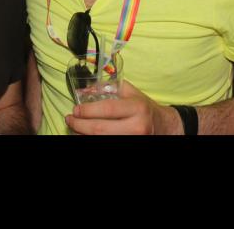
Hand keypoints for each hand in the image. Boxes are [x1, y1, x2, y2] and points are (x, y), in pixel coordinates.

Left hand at [65, 81, 181, 134]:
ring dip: (82, 135)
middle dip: (79, 125)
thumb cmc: (143, 106)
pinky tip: (84, 135)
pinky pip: (107, 145)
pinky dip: (91, 140)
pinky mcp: (130, 147)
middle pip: (100, 129)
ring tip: (74, 128)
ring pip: (100, 140)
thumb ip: (107, 87)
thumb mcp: (129, 92)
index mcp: (136, 107)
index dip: (87, 111)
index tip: (75, 109)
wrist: (163, 126)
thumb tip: (83, 91)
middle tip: (69, 119)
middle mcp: (136, 126)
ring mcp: (134, 140)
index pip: (106, 110)